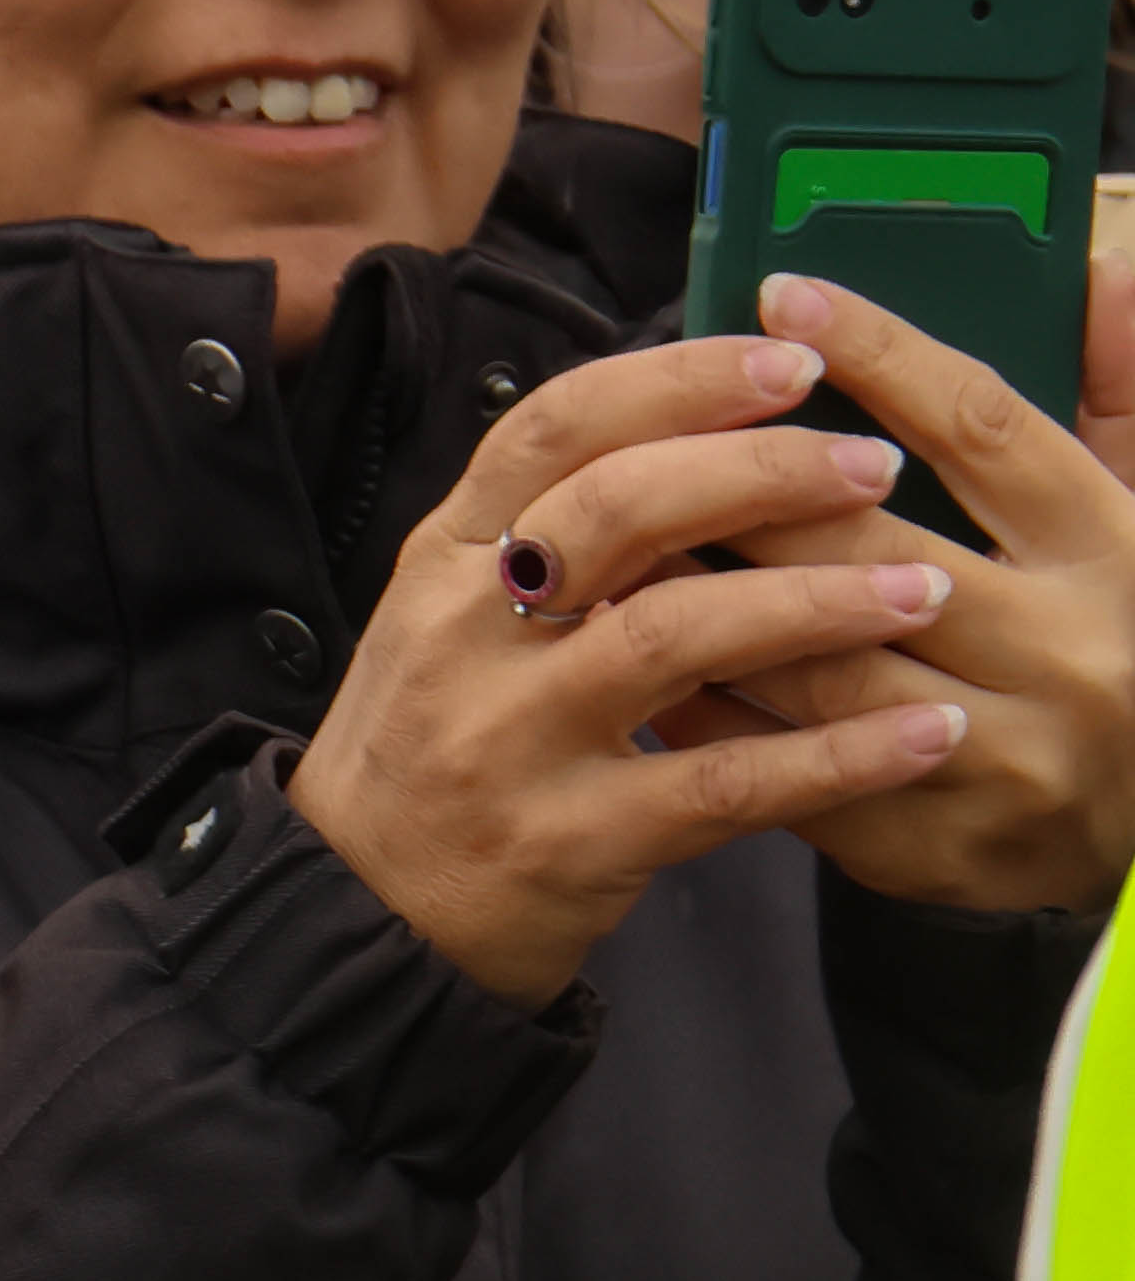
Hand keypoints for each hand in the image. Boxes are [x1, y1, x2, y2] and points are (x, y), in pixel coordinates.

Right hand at [293, 322, 970, 1000]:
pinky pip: (722, 783)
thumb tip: (707, 440)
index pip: (555, 430)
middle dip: (764, 474)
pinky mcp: (568, 841)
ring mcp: (509, 742)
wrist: (358, 916)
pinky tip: (922, 733)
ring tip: (918, 588)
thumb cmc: (432, 748)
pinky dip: (835, 756)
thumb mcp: (454, 620)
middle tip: (873, 467)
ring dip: (817, 603)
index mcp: (443, 563)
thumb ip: (553, 538)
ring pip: (673, 636)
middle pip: (617, 512)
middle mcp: (464, 637)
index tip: (793, 364)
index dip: (681, 381)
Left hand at [658, 264, 1134, 911]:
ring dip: (701, 602)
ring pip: (809, 664)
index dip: (879, 352)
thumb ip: (1119, 397)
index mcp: (1118, 548)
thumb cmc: (1131, 640)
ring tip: (617, 548)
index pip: (981, 426)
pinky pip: (787, 767)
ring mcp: (1001, 757)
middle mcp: (1065, 650)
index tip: (786, 297)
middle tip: (644, 439)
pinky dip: (708, 710)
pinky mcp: (932, 843)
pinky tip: (644, 660)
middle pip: (862, 548)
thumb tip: (1095, 274)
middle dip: (739, 491)